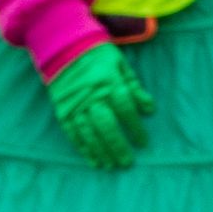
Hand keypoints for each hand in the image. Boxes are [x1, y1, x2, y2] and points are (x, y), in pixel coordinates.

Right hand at [46, 41, 154, 170]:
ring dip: (100, 151)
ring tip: (111, 165)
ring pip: (89, 132)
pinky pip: (72, 132)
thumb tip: (150, 109)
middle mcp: (92, 95)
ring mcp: (75, 104)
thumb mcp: (121, 65)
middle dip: (117, 145)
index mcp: (109, 82)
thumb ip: (135, 88)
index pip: (125, 108)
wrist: (64, 46)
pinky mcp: (62, 109)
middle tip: (127, 162)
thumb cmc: (98, 55)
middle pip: (106, 124)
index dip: (135, 127)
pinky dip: (83, 147)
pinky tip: (93, 159)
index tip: (143, 143)